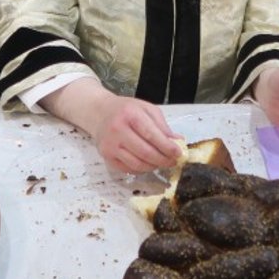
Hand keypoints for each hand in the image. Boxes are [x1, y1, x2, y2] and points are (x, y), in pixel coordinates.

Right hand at [43, 81, 182, 172]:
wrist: (100, 112)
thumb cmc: (126, 109)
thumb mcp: (146, 108)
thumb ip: (162, 125)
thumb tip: (177, 141)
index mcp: (130, 114)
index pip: (151, 135)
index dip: (167, 147)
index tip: (178, 153)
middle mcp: (117, 130)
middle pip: (145, 152)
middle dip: (163, 160)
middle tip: (173, 161)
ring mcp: (110, 145)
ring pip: (137, 164)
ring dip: (153, 166)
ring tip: (162, 163)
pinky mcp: (106, 156)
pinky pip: (127, 169)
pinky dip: (141, 170)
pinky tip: (148, 164)